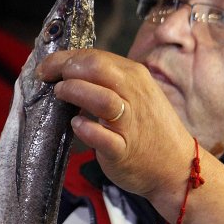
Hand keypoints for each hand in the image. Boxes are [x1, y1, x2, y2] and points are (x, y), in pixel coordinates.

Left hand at [39, 49, 194, 210]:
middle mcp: (134, 95)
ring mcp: (130, 124)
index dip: (65, 59)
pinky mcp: (123, 150)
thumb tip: (67, 75)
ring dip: (76, 91)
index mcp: (134, 77)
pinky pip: (104, 137)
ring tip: (60, 94)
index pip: (95, 56)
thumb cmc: (147, 128)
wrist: (177, 167)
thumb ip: (105, 83)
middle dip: (66, 69)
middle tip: (48, 79)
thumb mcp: (132, 95)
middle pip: (97, 68)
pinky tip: (77, 124)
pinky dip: (87, 129)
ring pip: (102, 99)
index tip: (46, 68)